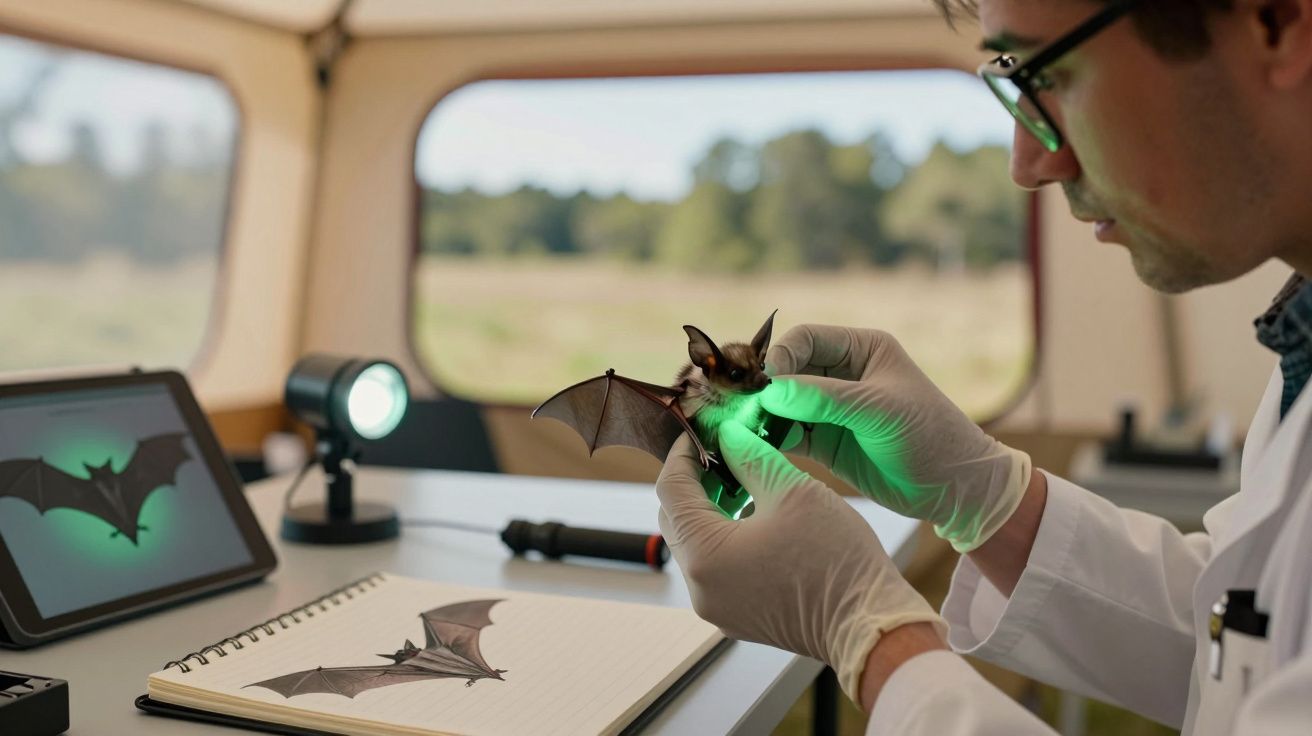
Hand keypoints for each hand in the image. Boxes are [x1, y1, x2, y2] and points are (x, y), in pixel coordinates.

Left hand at [656, 422, 946, 700]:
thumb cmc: (836, 558)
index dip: (683, 453)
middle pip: (675, 519)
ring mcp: (716, 606)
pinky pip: (714, 568)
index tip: (701, 431)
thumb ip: (749, 456)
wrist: (869, 624)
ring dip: (709, 510)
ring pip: (694, 544)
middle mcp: (700, 587)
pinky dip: (723, 538)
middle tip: (722, 452)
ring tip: (742, 482)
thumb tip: (726, 434)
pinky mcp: (734, 616)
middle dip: (694, 481)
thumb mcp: (793, 490)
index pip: (670, 489)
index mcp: (705, 554)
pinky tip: (754, 517)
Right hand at [761, 324, 1030, 551]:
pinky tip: (755, 446)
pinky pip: (786, 433)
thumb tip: (770, 390)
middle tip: (740, 407)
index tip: (764, 384)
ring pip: (781, 403)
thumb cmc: (929, 436)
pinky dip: (769, 438)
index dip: (780, 357)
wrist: (955, 489)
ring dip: (761, 414)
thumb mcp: (878, 410)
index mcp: (861, 349)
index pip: (805, 339)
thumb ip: (824, 398)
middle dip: (763, 387)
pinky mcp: (823, 441)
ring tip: (743, 428)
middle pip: (786, 369)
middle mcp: (841, 374)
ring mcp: (830, 409)